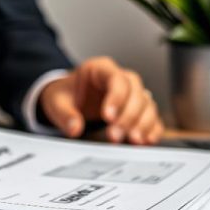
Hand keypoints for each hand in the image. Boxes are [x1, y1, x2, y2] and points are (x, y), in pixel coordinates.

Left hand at [39, 57, 163, 144]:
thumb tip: (74, 128)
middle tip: (115, 136)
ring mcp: (132, 93)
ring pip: (147, 104)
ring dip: (142, 123)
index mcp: (100, 69)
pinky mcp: (137, 109)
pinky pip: (152, 116)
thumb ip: (65, 114)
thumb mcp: (56, 102)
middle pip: (135, 92)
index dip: (116, 98)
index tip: (108, 118)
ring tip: (133, 140)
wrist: (69, 98)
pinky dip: (152, 128)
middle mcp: (121, 78)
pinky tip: (147, 140)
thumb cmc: (65, 95)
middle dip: (128, 116)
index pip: (116, 79)